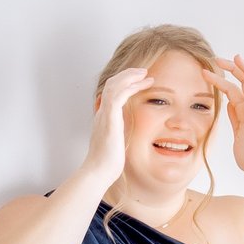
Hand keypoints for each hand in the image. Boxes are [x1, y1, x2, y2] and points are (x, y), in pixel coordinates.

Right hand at [87, 67, 155, 181]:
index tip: (139, 80)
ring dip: (130, 76)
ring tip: (145, 73)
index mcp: (104, 118)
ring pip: (113, 85)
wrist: (98, 172)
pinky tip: (142, 84)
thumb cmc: (107, 163)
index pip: (110, 92)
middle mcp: (102, 113)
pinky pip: (118, 95)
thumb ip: (120, 134)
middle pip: (110, 84)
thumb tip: (127, 134)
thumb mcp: (115, 143)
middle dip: (127, 74)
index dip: (124, 82)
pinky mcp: (109, 120)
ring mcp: (104, 116)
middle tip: (143, 71)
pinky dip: (130, 86)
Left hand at [210, 56, 243, 182]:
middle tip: (216, 58)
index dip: (221, 78)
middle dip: (231, 69)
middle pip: (242, 82)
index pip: (233, 89)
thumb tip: (228, 104)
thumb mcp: (238, 132)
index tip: (206, 70)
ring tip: (236, 58)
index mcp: (243, 111)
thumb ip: (234, 118)